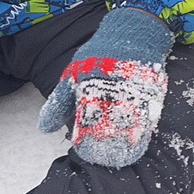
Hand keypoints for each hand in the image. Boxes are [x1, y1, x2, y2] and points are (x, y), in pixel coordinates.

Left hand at [39, 7, 174, 167]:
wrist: (135, 33)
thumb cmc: (99, 54)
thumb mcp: (72, 75)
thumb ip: (59, 103)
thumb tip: (43, 128)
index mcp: (88, 87)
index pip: (85, 121)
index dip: (85, 141)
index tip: (85, 153)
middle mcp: (110, 91)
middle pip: (108, 127)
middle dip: (105, 146)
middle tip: (103, 160)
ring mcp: (132, 91)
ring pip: (128, 124)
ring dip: (124, 143)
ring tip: (121, 160)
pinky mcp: (150, 91)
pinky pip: (147, 116)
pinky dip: (142, 132)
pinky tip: (138, 145)